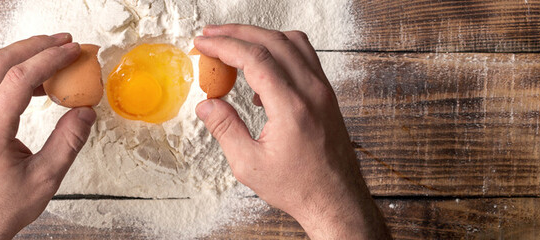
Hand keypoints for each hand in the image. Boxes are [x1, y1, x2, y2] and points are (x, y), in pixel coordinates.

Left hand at [0, 33, 96, 238]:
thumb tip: (86, 113)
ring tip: (50, 56)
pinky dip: (9, 73)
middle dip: (34, 46)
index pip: (19, 78)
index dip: (49, 59)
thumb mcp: (44, 180)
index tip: (72, 51)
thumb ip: (67, 143)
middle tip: (63, 42)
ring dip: (19, 56)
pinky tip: (32, 83)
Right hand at [193, 24, 390, 239]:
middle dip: (237, 33)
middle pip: (273, 41)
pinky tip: (261, 74)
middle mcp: (311, 92)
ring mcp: (323, 91)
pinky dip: (279, 53)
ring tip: (234, 45)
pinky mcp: (327, 95)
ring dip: (261, 37)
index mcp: (291, 107)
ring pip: (292, 42)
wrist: (336, 200)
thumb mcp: (250, 164)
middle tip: (211, 36)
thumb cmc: (300, 187)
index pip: (255, 58)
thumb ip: (225, 129)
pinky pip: (303, 58)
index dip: (225, 46)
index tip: (204, 44)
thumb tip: (206, 104)